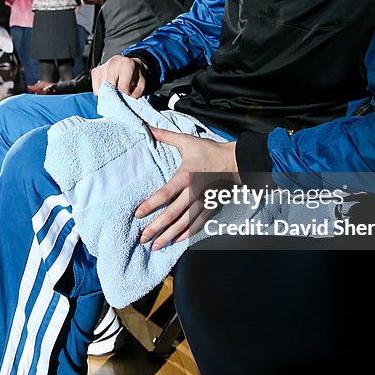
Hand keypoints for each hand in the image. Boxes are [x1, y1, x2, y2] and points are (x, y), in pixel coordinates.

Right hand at [92, 55, 148, 96]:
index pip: (122, 86)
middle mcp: (113, 62)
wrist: (130, 65)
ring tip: (115, 89)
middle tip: (120, 94)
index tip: (128, 93)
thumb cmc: (135, 75)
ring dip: (107, 92)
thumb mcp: (141, 83)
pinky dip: (101, 91)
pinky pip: (95, 88)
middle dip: (115, 93)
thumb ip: (136, 91)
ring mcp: (103, 66)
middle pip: (109, 86)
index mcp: (127, 63)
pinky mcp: (95, 71)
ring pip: (101, 88)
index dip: (126, 93)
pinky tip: (108, 88)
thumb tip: (127, 97)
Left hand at [135, 127, 238, 249]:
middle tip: (143, 239)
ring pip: (184, 223)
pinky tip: (175, 241)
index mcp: (186, 176)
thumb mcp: (187, 141)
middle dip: (156, 228)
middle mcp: (194, 192)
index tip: (138, 214)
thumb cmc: (210, 151)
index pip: (165, 193)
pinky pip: (197, 224)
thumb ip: (166, 136)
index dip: (151, 205)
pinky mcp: (211, 207)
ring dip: (169, 236)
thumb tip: (147, 128)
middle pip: (173, 214)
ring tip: (155, 246)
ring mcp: (203, 202)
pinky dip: (186, 234)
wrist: (237, 162)